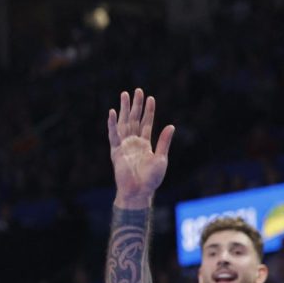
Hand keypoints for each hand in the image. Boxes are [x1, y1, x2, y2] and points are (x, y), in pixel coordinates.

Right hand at [108, 88, 174, 208]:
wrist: (138, 192)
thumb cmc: (151, 179)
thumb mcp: (161, 158)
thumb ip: (164, 141)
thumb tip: (171, 126)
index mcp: (145, 143)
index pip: (147, 123)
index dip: (149, 111)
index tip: (150, 98)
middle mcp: (134, 142)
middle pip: (134, 119)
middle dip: (136, 105)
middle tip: (137, 90)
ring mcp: (124, 145)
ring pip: (124, 123)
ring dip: (124, 109)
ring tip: (124, 95)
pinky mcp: (116, 151)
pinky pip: (113, 135)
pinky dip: (112, 124)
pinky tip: (113, 112)